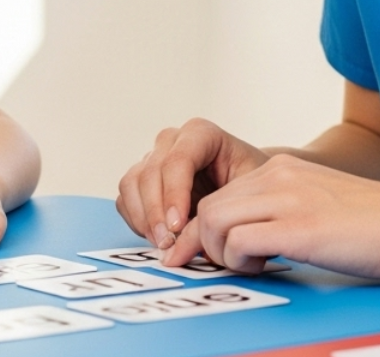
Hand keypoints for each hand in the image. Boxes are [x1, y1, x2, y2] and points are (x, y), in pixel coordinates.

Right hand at [116, 118, 268, 250]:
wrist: (249, 185)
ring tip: (163, 245)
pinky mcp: (143, 178)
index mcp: (201, 134)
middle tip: (168, 245)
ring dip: (143, 218)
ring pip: (132, 182)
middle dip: (156, 212)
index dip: (174, 194)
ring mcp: (154, 157)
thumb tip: (193, 244)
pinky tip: (156, 237)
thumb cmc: (252, 185)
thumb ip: (222, 212)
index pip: (178, 159)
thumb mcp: (249, 192)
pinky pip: (126, 197)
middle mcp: (172, 141)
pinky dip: (136, 220)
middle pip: (150, 172)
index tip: (178, 227)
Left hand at [165, 153, 379, 277]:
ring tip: (254, 266)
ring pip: (214, 220)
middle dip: (208, 244)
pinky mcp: (299, 227)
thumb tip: (248, 237)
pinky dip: (241, 260)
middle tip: (236, 265)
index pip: (219, 194)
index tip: (203, 254)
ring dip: (223, 253)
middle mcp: (277, 176)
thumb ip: (281, 209)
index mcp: (280, 169)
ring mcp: (287, 198)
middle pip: (209, 207)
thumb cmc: (374, 224)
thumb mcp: (316, 202)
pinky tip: (268, 266)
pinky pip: (239, 240)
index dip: (205, 230)